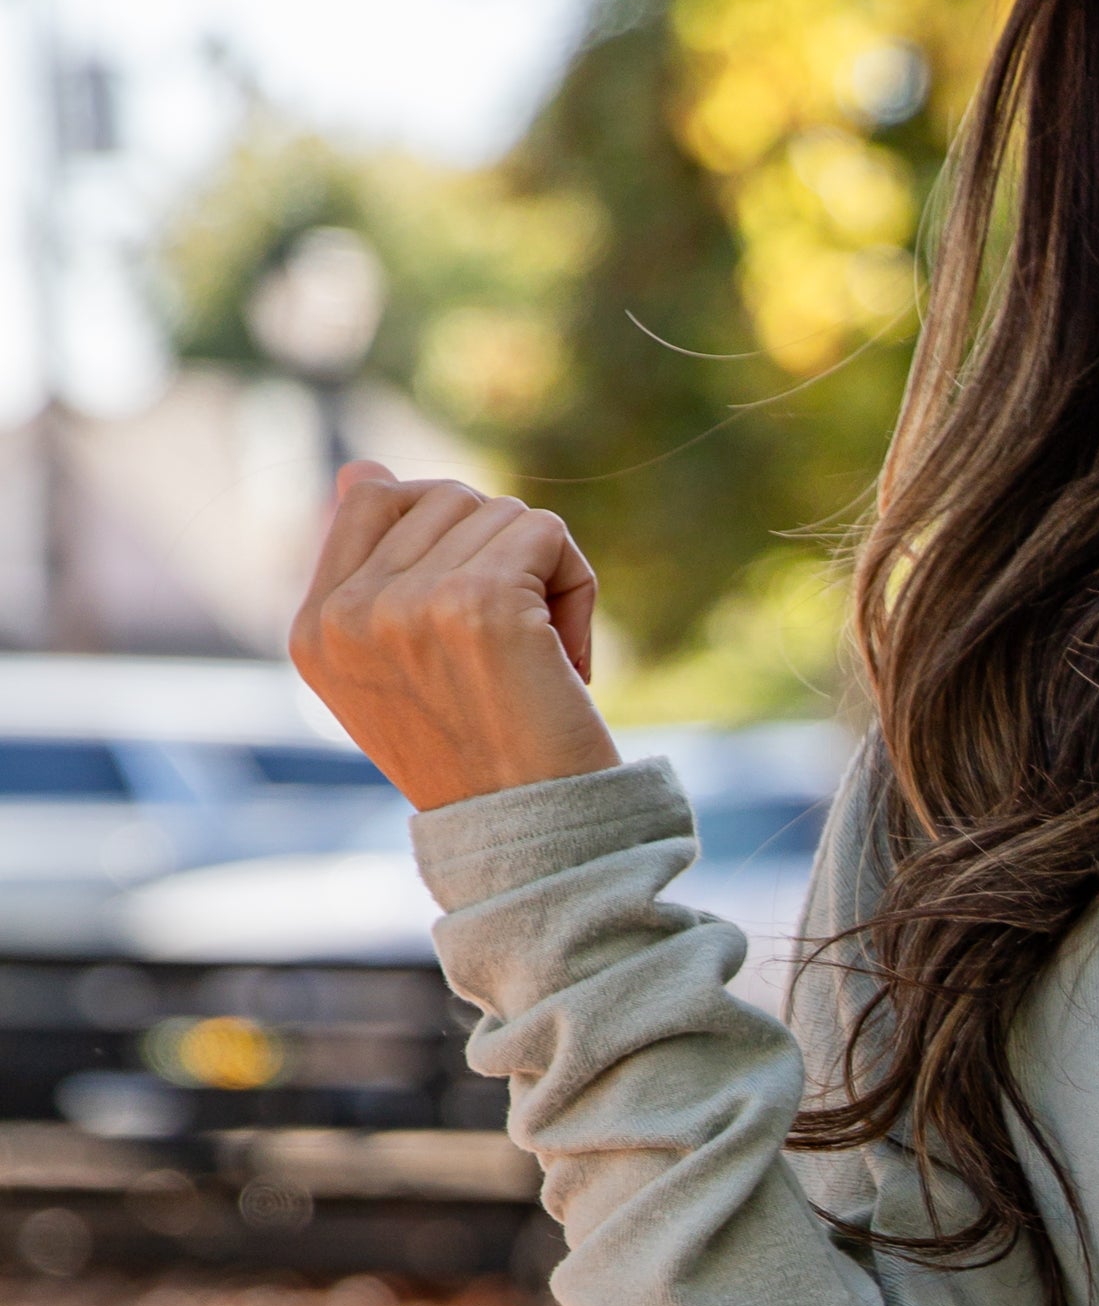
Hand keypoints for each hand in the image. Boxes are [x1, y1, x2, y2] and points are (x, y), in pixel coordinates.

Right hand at [290, 460, 619, 810]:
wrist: (536, 837)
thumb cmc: (484, 757)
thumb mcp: (402, 669)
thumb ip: (374, 571)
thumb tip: (362, 468)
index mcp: (313, 629)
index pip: (368, 496)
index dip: (443, 535)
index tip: (471, 616)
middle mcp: (346, 614)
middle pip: (445, 496)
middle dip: (499, 559)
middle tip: (513, 650)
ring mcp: (407, 604)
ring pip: (500, 511)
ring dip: (543, 578)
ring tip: (539, 660)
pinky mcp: (480, 602)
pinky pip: (547, 533)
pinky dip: (577, 589)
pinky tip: (567, 662)